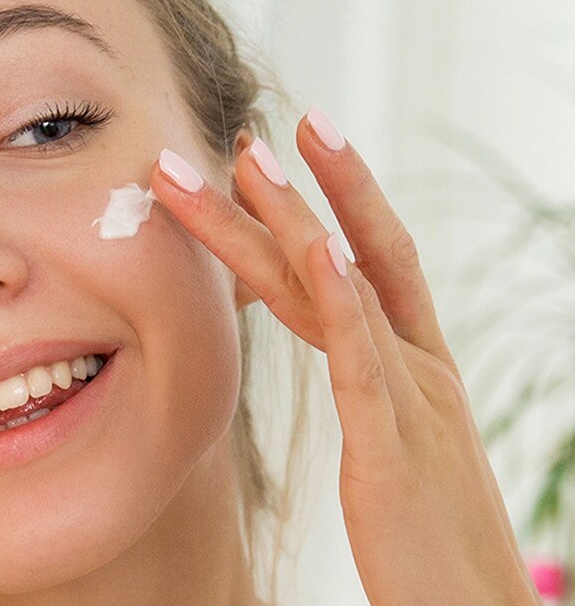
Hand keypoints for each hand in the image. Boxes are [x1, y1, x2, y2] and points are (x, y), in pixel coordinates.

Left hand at [147, 109, 540, 604]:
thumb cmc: (431, 548)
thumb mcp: (396, 454)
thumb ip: (373, 400)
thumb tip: (345, 362)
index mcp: (417, 373)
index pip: (372, 265)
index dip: (335, 201)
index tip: (285, 149)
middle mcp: (418, 373)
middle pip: (349, 260)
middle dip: (299, 191)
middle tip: (250, 131)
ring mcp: (411, 406)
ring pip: (341, 294)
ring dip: (291, 220)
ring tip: (249, 159)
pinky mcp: (393, 454)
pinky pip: (363, 365)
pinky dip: (341, 301)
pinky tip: (316, 247)